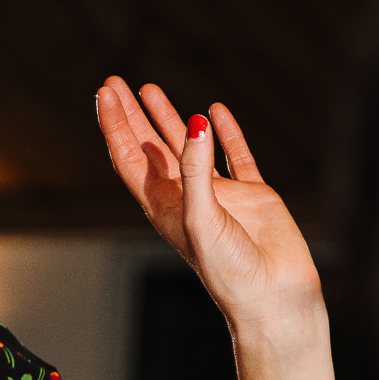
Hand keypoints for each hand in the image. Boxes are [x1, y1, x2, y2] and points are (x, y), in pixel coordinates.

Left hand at [95, 76, 321, 331]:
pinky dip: (225, 133)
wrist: (272, 296)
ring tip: (149, 89)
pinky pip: (235, 156)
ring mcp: (218, 196)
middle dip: (130, 116)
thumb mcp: (203, 218)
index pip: (130, 157)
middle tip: (115, 83)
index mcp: (162, 207)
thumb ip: (197, 171)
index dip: (115, 125)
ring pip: (186, 147)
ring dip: (167, 119)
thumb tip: (196, 122)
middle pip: (148, 148)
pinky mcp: (251, 196)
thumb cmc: (229, 270)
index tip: (105, 92)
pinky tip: (215, 112)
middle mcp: (185, 198)